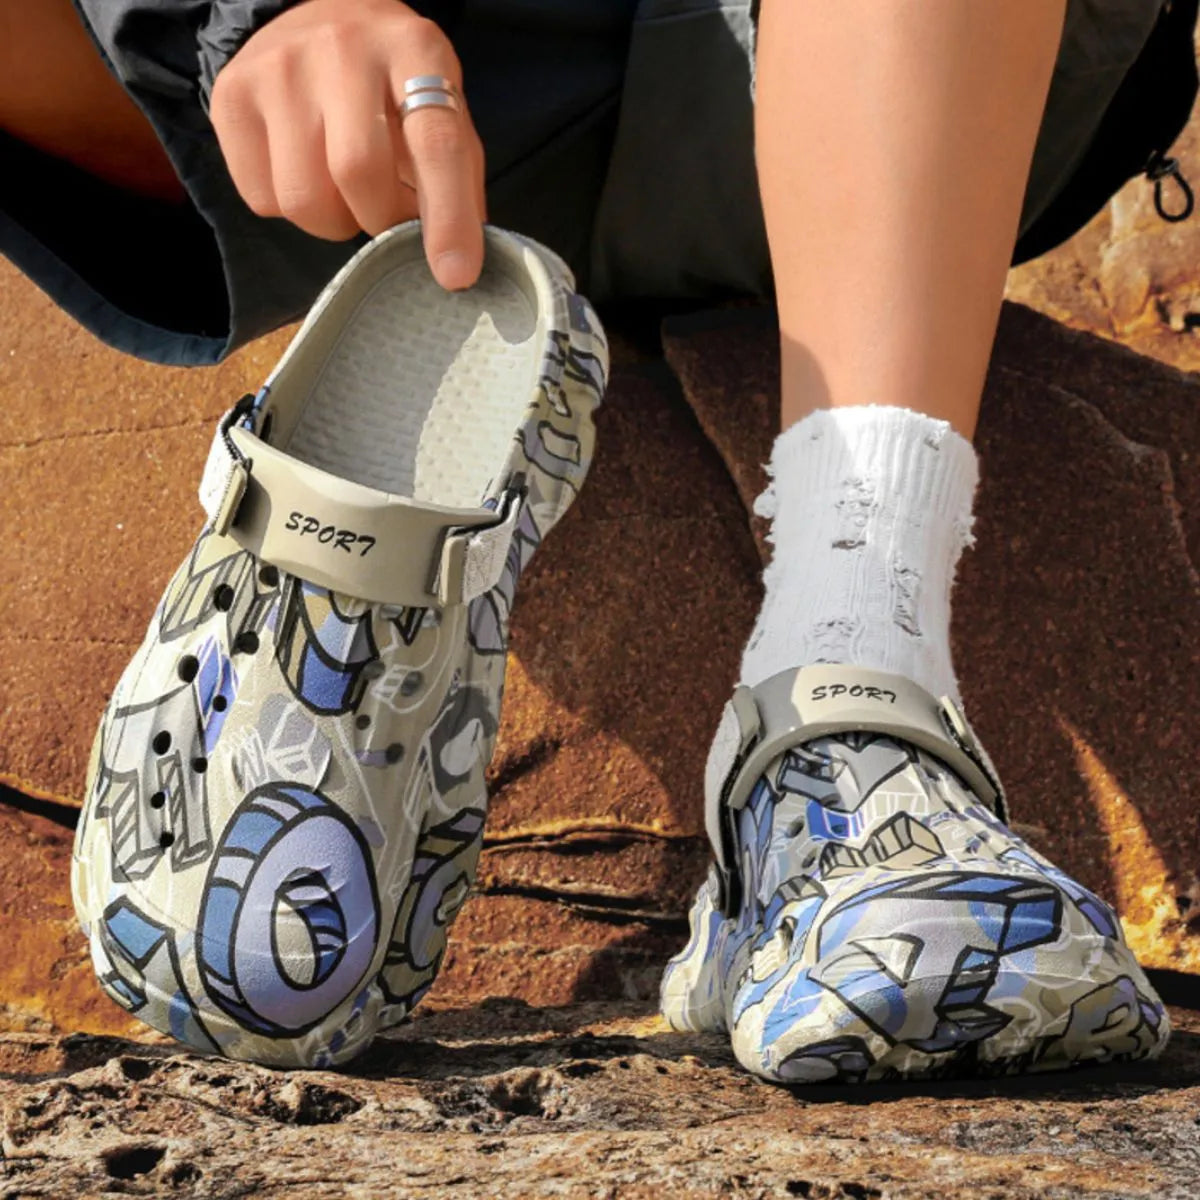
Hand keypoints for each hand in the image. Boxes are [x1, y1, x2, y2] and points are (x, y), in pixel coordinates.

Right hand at [210, 0, 484, 289]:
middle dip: (380, 219)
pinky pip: (262, 197)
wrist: (315, 17)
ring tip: (346, 194)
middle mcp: (342, 49)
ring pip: (304, 198)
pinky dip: (291, 210)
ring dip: (335, 221)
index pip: (435, 143)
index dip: (448, 217)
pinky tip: (307, 175)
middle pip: (357, 172)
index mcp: (413, 50)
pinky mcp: (232, 95)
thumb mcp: (442, 108)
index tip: (455, 274)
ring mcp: (278, 68)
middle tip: (387, 212)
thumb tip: (457, 265)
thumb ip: (456, 179)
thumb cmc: (392, 84)